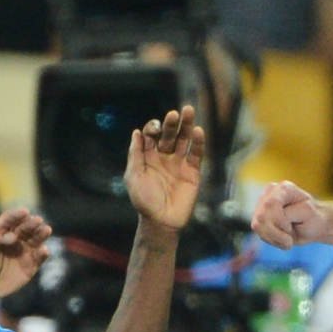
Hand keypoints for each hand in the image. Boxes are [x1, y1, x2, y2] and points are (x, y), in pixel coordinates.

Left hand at [0, 206, 52, 303]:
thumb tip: (13, 236)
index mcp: (1, 231)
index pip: (10, 219)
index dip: (17, 215)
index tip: (24, 212)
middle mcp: (15, 238)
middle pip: (25, 227)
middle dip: (32, 223)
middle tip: (37, 220)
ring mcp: (24, 251)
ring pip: (36, 239)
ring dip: (41, 234)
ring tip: (46, 230)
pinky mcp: (30, 265)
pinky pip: (39, 257)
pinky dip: (43, 253)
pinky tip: (44, 250)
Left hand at [125, 105, 204, 231]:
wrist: (161, 221)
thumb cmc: (144, 201)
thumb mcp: (134, 176)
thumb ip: (135, 154)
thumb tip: (136, 132)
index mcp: (148, 157)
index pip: (152, 135)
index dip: (153, 128)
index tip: (154, 128)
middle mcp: (164, 157)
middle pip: (169, 134)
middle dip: (171, 123)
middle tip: (174, 113)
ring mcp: (179, 163)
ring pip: (184, 140)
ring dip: (186, 125)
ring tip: (189, 110)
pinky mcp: (193, 171)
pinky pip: (196, 154)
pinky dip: (198, 142)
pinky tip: (198, 131)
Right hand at [252, 181, 327, 248]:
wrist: (313, 226)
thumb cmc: (313, 218)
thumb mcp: (307, 214)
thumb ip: (289, 213)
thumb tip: (269, 217)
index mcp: (284, 188)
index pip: (271, 204)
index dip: (279, 221)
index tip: (290, 228)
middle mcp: (270, 193)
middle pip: (262, 216)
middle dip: (276, 233)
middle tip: (290, 239)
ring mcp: (262, 204)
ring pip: (257, 225)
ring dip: (274, 238)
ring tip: (287, 241)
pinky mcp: (258, 217)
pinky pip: (259, 232)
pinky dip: (271, 240)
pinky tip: (282, 239)